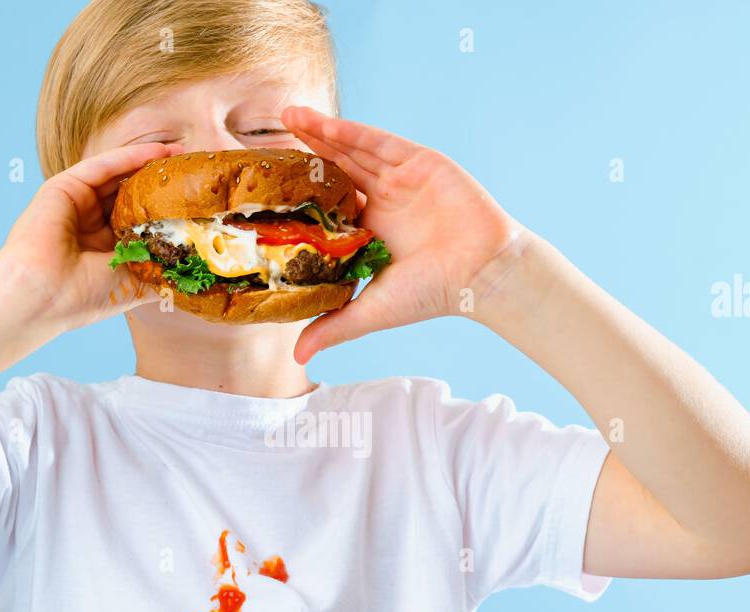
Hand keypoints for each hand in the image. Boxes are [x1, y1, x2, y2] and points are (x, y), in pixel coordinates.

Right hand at [0, 142, 183, 331]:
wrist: (44, 296)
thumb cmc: (84, 298)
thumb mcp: (134, 286)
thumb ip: (160, 275)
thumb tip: (195, 277)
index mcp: (104, 248)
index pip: (139, 220)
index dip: (166, 209)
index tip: (195, 200)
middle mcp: (90, 223)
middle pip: (129, 193)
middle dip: (160, 182)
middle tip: (191, 171)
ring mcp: (76, 204)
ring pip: (117, 176)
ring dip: (149, 162)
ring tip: (180, 155)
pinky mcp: (64, 187)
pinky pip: (102, 166)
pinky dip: (129, 156)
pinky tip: (156, 152)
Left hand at [282, 106, 528, 362]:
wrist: (481, 273)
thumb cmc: (432, 293)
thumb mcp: (371, 310)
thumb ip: (334, 326)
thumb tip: (297, 358)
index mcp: (373, 231)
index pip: (329, 205)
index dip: (302, 193)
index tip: (268, 186)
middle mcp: (385, 201)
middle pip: (337, 170)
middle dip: (306, 153)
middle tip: (268, 141)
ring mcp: (402, 179)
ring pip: (353, 150)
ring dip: (321, 132)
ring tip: (288, 116)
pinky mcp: (420, 162)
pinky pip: (379, 143)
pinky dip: (351, 133)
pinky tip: (323, 124)